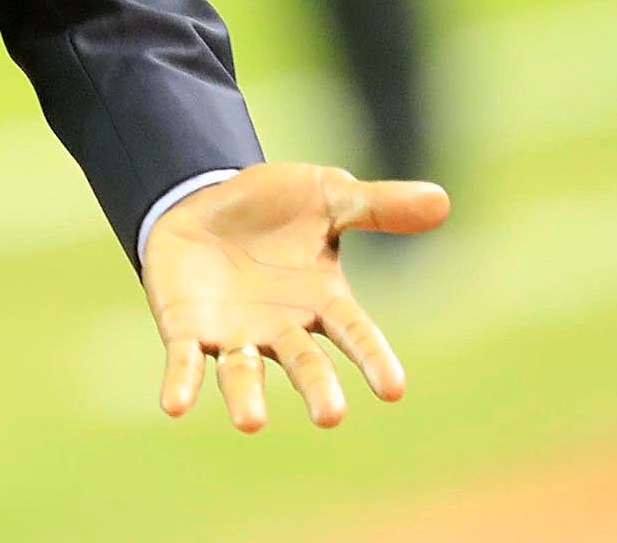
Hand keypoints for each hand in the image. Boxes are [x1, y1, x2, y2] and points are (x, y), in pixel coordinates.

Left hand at [142, 162, 448, 431]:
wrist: (201, 199)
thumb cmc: (274, 206)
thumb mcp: (327, 195)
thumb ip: (378, 205)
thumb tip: (442, 200)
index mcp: (323, 300)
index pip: (355, 333)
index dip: (372, 358)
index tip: (393, 388)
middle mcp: (283, 327)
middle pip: (304, 362)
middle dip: (317, 387)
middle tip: (329, 416)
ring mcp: (235, 333)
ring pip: (244, 373)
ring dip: (245, 397)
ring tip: (250, 422)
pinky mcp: (188, 329)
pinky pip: (185, 361)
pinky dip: (181, 383)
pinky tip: (173, 405)